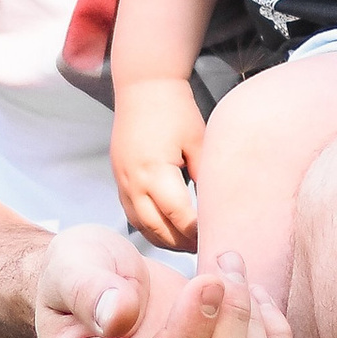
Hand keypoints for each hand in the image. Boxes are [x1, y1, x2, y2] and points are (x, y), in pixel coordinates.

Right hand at [33, 223, 297, 337]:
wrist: (103, 286)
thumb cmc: (82, 270)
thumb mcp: (70, 263)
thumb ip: (85, 287)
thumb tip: (116, 316)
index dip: (190, 336)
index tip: (207, 280)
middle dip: (230, 322)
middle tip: (223, 267)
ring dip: (255, 328)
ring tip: (234, 273)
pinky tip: (255, 297)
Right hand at [110, 76, 204, 248]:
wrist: (143, 87)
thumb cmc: (175, 110)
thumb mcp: (199, 142)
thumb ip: (205, 177)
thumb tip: (217, 207)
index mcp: (155, 171)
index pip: (179, 217)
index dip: (197, 232)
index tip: (216, 238)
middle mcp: (134, 181)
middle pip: (157, 229)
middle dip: (181, 244)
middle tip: (205, 249)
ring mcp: (122, 182)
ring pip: (141, 226)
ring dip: (164, 240)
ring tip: (188, 245)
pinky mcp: (119, 179)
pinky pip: (132, 214)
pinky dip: (149, 228)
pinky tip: (167, 231)